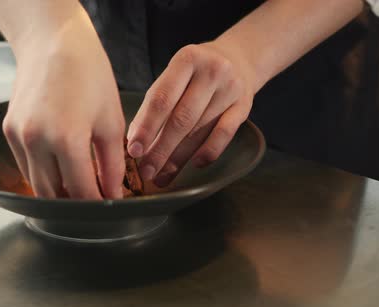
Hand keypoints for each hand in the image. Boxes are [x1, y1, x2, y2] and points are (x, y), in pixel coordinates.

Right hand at [3, 7, 124, 198]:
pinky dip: (42, 173)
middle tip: (93, 198)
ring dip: (56, 191)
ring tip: (78, 184)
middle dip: (75, 202)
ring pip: (36, 183)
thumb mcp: (110, 120)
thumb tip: (113, 193)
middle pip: (53, 194)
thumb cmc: (88, 73)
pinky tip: (60, 165)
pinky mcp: (9, 130)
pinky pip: (25, 165)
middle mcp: (36, 141)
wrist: (53, 42)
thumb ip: (112, 164)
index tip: (107, 206)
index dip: (96, 204)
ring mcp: (18, 136)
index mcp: (66, 139)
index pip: (81, 191)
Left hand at [127, 41, 255, 186]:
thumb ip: (155, 103)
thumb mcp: (174, 76)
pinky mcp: (244, 105)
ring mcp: (231, 88)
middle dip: (161, 149)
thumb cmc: (195, 73)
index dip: (146, 127)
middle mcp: (211, 70)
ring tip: (163, 176)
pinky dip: (208, 151)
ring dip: (179, 158)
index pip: (162, 99)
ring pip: (200, 130)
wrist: (237, 58)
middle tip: (146, 171)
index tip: (133, 150)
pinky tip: (194, 164)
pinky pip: (224, 134)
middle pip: (181, 119)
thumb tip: (135, 141)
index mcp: (187, 59)